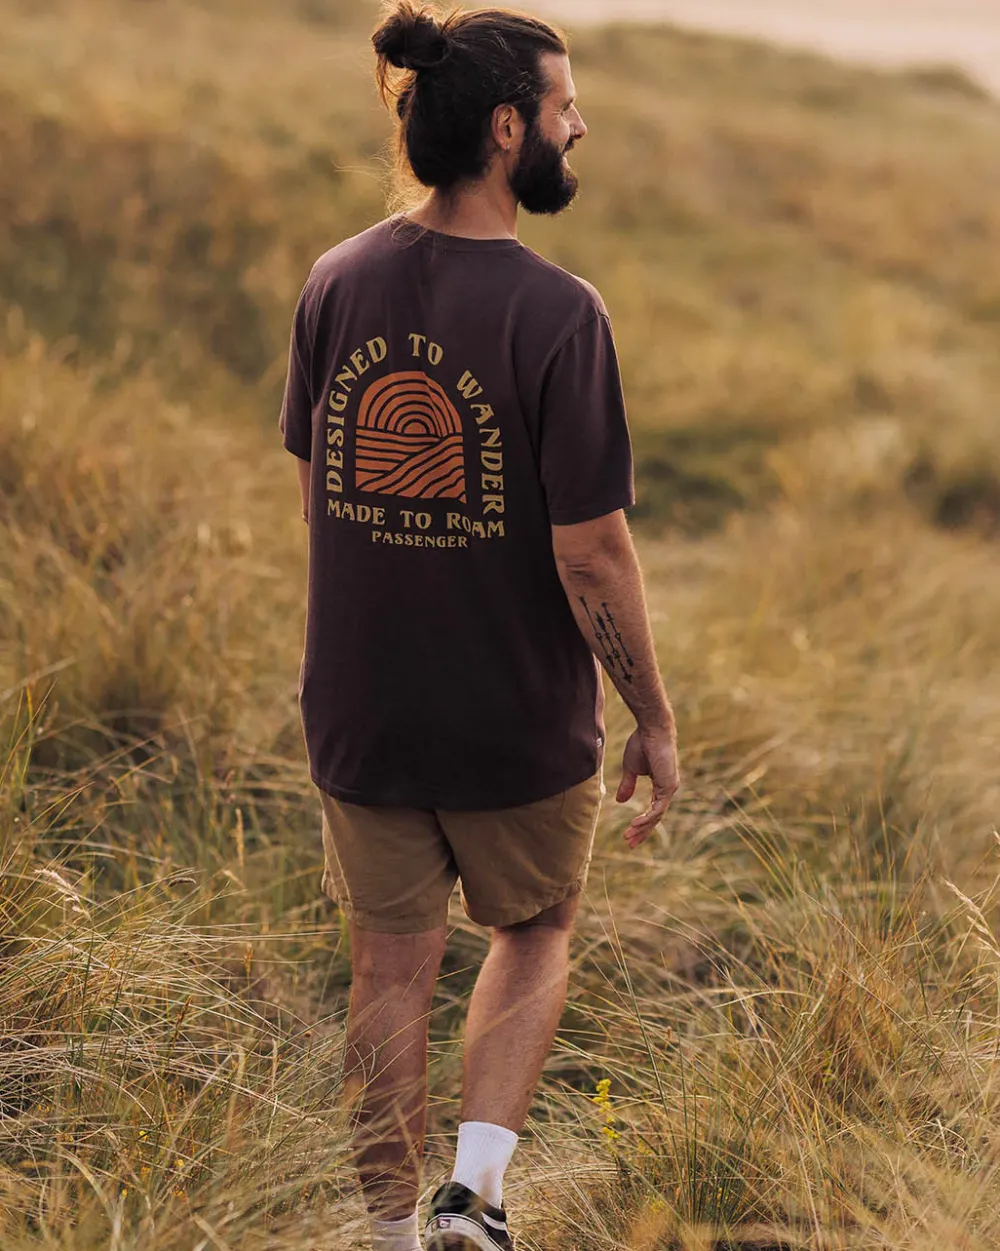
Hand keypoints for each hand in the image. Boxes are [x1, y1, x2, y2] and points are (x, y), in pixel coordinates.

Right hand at [616, 725, 679, 848]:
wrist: (650, 730)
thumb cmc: (641, 744)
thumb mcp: (631, 769)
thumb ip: (628, 785)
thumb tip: (620, 801)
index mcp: (660, 785)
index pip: (652, 810)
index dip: (641, 823)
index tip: (629, 833)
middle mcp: (667, 789)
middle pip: (655, 817)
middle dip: (642, 831)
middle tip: (630, 843)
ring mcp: (670, 788)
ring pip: (656, 816)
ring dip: (642, 828)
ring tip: (629, 837)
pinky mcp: (668, 786)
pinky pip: (657, 808)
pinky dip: (646, 818)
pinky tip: (635, 824)